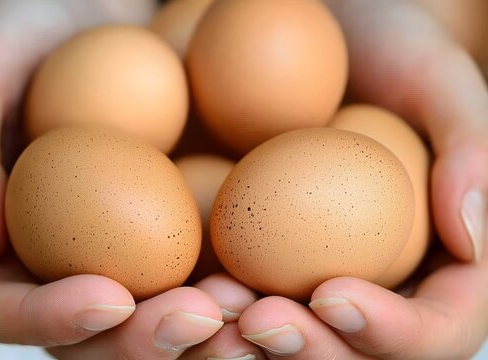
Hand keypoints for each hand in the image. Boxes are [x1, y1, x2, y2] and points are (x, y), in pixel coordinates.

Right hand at [0, 1, 232, 357]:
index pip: (5, 310)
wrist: (97, 24)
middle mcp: (57, 267)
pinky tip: (267, 280)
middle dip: (145, 340)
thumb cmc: (29, 43)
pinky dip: (233, 287)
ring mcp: (120, 256)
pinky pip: (198, 274)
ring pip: (152, 321)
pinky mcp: (172, 235)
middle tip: (201, 316)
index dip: (52, 319)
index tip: (109, 298)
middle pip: (92, 337)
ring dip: (203, 331)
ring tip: (247, 308)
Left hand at [187, 1, 487, 358]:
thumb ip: (469, 149)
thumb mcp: (437, 79)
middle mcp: (384, 278)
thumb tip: (467, 239)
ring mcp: (321, 269)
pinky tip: (190, 288)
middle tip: (260, 319)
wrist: (331, 33)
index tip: (333, 293)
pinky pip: (248, 294)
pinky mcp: (268, 251)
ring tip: (216, 310)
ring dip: (255, 343)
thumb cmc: (392, 49)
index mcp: (444, 261)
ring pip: (299, 339)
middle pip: (360, 353)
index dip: (395, 332)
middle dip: (313, 351)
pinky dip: (220, 305)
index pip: (439, 326)